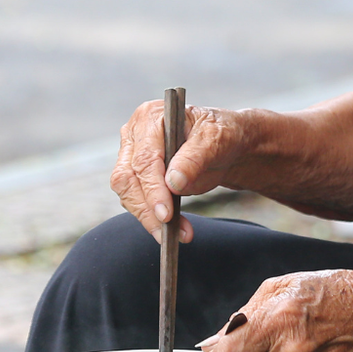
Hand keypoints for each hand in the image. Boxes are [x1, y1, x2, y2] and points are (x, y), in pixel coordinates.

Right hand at [110, 99, 253, 243]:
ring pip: (127, 194)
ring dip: (150, 219)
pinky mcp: (137, 178)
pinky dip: (153, 220)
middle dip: (147, 209)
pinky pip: (136, 202)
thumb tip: (173, 183)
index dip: (152, 188)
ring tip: (180, 234)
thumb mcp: (215, 140)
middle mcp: (134, 136)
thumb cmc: (221, 134)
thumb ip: (194, 158)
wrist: (225, 146)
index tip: (165, 213)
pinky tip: (175, 230)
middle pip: (126, 178)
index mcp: (150, 117)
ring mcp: (132, 157)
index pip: (143, 158)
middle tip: (168, 230)